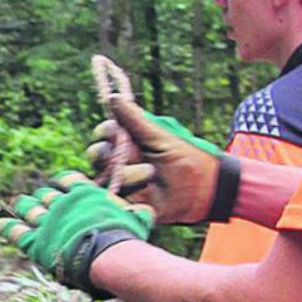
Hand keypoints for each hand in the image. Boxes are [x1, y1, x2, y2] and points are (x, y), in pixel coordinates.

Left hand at [0, 171, 149, 296]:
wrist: (109, 256)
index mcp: (85, 195)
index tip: (58, 182)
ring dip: (24, 206)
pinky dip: (7, 226)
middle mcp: (63, 203)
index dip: (63, 181)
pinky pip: (17, 232)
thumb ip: (138, 214)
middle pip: (47, 196)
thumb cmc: (127, 240)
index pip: (69, 181)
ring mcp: (48, 221)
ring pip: (31, 210)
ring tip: (19, 203)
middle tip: (35, 196)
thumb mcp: (137, 222)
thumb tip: (147, 212)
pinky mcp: (37, 242)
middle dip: (41, 196)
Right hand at [87, 65, 236, 223]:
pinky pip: (113, 200)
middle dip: (103, 154)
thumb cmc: (186, 159)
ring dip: (127, 175)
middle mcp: (122, 161)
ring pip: (105, 177)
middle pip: (97, 155)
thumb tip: (114, 97)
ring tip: (151, 175)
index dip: (105, 132)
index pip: (105, 133)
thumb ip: (136, 121)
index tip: (111, 131)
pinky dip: (123, 195)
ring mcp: (123, 183)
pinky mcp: (127, 203)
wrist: (203, 191)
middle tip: (117, 155)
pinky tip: (141, 191)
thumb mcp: (160, 138)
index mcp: (129, 142)